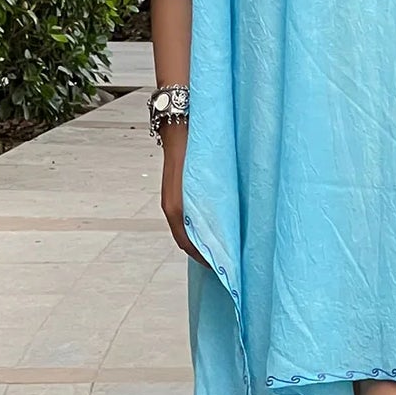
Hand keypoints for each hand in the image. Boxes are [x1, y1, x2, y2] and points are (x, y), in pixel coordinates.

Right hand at [159, 125, 209, 266]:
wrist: (180, 127)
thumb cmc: (195, 147)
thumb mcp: (208, 180)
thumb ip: (214, 205)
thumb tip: (226, 227)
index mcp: (176, 208)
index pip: (188, 245)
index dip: (204, 258)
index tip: (221, 267)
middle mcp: (171, 207)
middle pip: (185, 241)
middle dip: (202, 254)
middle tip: (223, 262)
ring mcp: (170, 201)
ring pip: (184, 230)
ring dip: (199, 241)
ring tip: (219, 248)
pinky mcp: (173, 194)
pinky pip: (184, 219)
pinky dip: (195, 228)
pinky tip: (211, 227)